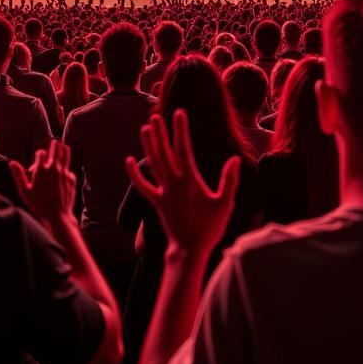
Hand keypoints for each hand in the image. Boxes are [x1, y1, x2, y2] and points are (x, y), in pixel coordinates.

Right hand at [10, 140, 76, 231]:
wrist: (57, 216)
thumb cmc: (39, 205)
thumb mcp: (24, 191)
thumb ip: (18, 175)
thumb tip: (11, 163)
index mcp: (41, 170)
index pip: (40, 153)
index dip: (39, 155)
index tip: (39, 159)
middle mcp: (53, 169)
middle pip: (55, 150)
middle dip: (54, 145)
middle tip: (55, 141)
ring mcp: (64, 173)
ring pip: (65, 156)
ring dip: (64, 150)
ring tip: (64, 146)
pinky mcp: (71, 179)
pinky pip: (69, 169)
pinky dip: (67, 168)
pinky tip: (66, 169)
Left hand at [126, 111, 239, 258]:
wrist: (189, 250)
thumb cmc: (209, 228)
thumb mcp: (225, 204)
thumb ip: (229, 180)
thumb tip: (234, 159)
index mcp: (190, 180)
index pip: (184, 148)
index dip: (181, 130)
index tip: (179, 113)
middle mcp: (174, 183)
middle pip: (164, 153)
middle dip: (160, 133)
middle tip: (155, 116)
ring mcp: (164, 192)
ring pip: (153, 164)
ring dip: (148, 146)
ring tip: (145, 128)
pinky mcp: (157, 202)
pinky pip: (142, 186)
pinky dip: (134, 174)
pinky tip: (128, 162)